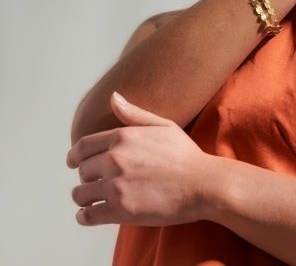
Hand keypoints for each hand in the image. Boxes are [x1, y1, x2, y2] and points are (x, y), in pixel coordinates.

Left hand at [66, 92, 216, 225]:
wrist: (203, 183)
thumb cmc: (186, 155)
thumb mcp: (163, 125)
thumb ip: (133, 114)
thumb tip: (113, 97)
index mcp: (122, 137)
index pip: (82, 147)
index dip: (74, 156)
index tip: (74, 163)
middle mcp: (114, 159)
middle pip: (82, 171)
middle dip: (87, 177)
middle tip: (97, 182)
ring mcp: (115, 186)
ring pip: (80, 194)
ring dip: (85, 197)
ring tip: (94, 200)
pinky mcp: (119, 210)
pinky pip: (87, 216)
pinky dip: (86, 216)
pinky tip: (92, 214)